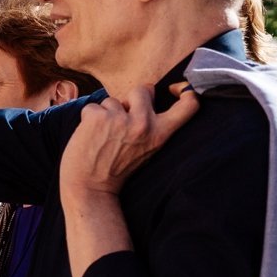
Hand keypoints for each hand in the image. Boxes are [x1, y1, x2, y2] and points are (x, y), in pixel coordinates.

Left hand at [59, 83, 200, 197]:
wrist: (91, 187)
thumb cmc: (116, 168)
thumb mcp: (147, 149)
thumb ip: (152, 126)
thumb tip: (149, 95)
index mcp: (160, 134)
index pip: (189, 105)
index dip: (185, 90)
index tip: (176, 89)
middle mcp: (143, 124)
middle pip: (142, 89)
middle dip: (130, 99)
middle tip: (122, 120)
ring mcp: (119, 119)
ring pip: (112, 100)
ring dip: (105, 114)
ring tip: (103, 136)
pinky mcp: (97, 117)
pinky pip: (92, 107)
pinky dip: (88, 118)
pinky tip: (89, 136)